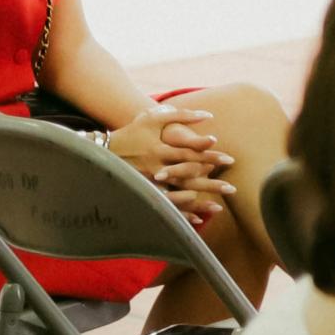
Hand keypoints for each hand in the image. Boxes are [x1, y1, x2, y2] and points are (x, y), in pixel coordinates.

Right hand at [105, 104, 232, 211]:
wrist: (103, 151)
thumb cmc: (133, 131)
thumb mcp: (153, 118)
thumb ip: (181, 115)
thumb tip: (209, 115)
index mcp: (159, 149)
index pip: (189, 154)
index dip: (209, 156)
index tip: (229, 159)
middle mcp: (155, 168)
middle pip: (187, 177)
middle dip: (210, 184)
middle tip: (232, 189)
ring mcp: (149, 183)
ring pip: (177, 195)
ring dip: (198, 202)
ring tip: (219, 207)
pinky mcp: (144, 192)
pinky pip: (165, 206)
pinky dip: (180, 213)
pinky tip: (198, 219)